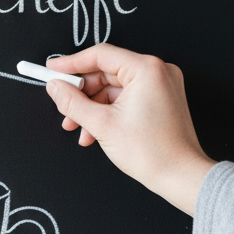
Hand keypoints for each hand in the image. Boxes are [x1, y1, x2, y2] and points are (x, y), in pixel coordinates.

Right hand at [45, 44, 214, 215]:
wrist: (180, 177)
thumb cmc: (153, 153)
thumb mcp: (102, 124)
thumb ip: (72, 102)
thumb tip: (55, 87)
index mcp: (147, 69)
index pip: (100, 55)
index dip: (71, 63)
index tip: (52, 69)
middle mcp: (157, 72)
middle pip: (105, 73)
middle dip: (81, 94)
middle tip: (63, 107)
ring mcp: (160, 86)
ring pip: (113, 89)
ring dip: (91, 108)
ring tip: (77, 127)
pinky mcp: (160, 100)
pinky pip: (125, 98)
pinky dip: (107, 112)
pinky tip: (93, 132)